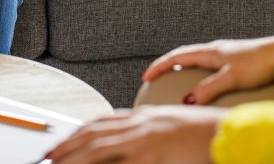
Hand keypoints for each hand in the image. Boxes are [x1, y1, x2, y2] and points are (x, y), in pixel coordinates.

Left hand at [46, 106, 223, 163]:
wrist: (227, 134)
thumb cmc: (205, 134)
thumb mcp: (170, 128)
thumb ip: (149, 132)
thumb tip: (131, 144)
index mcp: (144, 116)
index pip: (101, 121)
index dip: (78, 132)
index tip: (62, 142)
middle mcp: (139, 124)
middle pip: (93, 133)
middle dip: (67, 145)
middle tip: (47, 156)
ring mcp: (143, 139)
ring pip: (96, 147)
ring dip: (71, 157)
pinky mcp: (149, 156)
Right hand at [142, 34, 273, 105]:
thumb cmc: (260, 63)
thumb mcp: (231, 78)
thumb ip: (209, 88)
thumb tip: (188, 100)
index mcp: (210, 51)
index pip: (177, 57)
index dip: (160, 66)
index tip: (146, 76)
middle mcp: (215, 50)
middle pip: (184, 56)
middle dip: (167, 66)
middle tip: (154, 77)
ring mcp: (225, 54)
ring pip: (196, 60)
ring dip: (182, 68)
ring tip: (174, 81)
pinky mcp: (236, 60)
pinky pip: (208, 66)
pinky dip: (197, 73)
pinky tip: (205, 84)